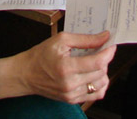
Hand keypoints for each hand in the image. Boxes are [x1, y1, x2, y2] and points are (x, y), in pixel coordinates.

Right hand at [0, 31, 114, 103]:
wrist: (26, 74)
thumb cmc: (41, 55)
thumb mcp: (61, 40)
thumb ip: (85, 39)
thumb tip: (103, 37)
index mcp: (66, 67)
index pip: (97, 62)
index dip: (108, 53)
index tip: (111, 45)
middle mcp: (70, 84)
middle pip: (101, 73)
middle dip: (106, 60)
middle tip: (101, 50)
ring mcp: (72, 94)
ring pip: (101, 85)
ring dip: (103, 72)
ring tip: (95, 63)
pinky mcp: (72, 100)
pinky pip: (95, 95)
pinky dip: (99, 84)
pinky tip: (93, 75)